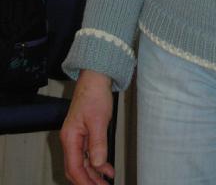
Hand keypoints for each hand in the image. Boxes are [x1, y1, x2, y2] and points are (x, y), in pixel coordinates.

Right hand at [60, 69, 114, 184]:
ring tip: (107, 181)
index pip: (74, 167)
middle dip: (88, 181)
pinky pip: (88, 154)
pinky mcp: (85, 133)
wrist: (96, 78)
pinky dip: (97, 162)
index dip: (84, 182)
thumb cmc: (94, 95)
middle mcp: (71, 139)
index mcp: (70, 138)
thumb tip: (96, 163)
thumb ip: (97, 143)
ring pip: (83, 163)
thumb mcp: (98, 120)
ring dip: (94, 173)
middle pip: (76, 168)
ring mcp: (77, 137)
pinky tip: (107, 168)